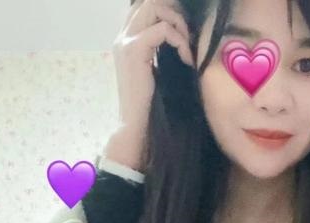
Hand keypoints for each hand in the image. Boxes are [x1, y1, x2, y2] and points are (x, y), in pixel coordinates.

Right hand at [111, 0, 193, 140]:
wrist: (134, 123)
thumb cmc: (148, 103)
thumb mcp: (153, 70)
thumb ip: (158, 50)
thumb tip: (177, 36)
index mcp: (125, 40)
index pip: (144, 8)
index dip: (167, 12)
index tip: (184, 34)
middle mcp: (122, 36)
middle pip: (149, 2)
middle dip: (174, 14)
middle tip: (187, 38)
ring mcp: (125, 41)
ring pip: (155, 8)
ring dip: (178, 24)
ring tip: (187, 48)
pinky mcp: (134, 50)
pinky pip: (163, 30)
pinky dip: (180, 41)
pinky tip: (186, 59)